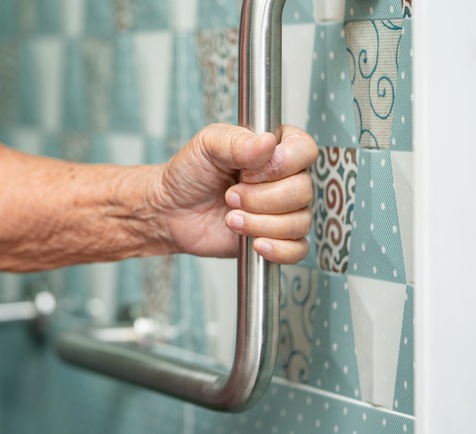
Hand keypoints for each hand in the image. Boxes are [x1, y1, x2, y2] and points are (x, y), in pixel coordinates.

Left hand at [156, 123, 317, 263]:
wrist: (171, 210)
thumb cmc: (190, 173)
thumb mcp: (207, 145)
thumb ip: (237, 142)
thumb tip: (269, 142)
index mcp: (275, 148)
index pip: (304, 150)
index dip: (281, 164)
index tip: (247, 172)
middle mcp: (286, 178)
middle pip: (303, 190)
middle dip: (261, 198)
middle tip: (230, 196)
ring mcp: (284, 210)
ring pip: (299, 221)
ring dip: (260, 223)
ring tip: (230, 217)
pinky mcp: (276, 238)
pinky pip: (298, 249)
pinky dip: (278, 249)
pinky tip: (255, 243)